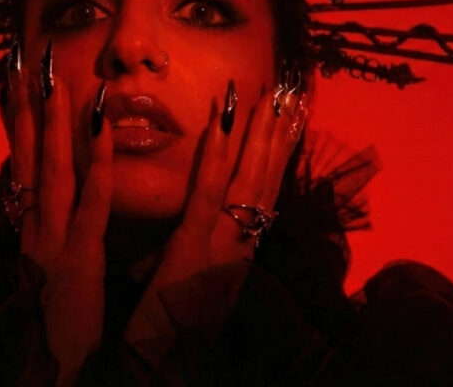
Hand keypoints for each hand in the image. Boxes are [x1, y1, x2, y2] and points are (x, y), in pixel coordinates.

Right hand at [4, 43, 112, 384]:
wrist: (47, 368)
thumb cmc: (56, 322)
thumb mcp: (51, 268)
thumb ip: (51, 232)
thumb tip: (47, 202)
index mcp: (33, 228)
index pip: (22, 161)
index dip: (16, 118)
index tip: (16, 77)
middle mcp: (35, 226)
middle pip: (28, 155)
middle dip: (27, 105)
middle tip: (27, 57)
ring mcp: (53, 240)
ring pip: (52, 169)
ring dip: (53, 121)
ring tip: (56, 77)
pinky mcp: (78, 258)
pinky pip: (88, 203)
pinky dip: (94, 163)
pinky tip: (100, 129)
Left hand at [123, 81, 306, 356]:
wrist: (164, 371)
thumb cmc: (169, 333)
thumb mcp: (187, 287)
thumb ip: (195, 255)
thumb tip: (193, 229)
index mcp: (236, 255)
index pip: (263, 197)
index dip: (277, 158)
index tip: (286, 121)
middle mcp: (239, 248)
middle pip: (264, 182)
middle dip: (278, 137)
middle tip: (289, 94)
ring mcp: (220, 248)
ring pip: (247, 182)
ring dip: (259, 136)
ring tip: (270, 97)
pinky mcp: (191, 252)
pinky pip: (209, 196)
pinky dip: (217, 156)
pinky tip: (222, 122)